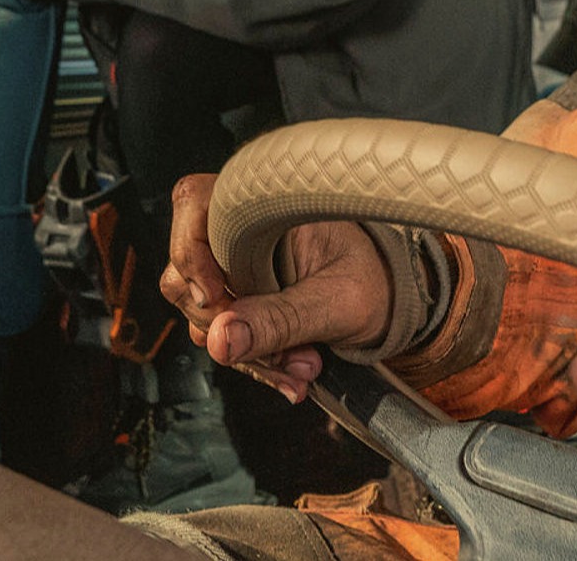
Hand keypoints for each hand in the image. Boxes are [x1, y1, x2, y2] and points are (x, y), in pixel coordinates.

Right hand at [160, 173, 391, 403]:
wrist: (391, 303)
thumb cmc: (374, 281)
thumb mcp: (334, 303)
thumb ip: (278, 320)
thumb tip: (218, 341)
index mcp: (262, 205)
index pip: (193, 202)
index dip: (190, 251)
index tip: (216, 299)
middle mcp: (237, 233)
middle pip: (186, 276)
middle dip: (232, 328)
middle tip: (285, 355)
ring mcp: (232, 271)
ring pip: (204, 318)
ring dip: (250, 353)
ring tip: (304, 367)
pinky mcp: (237, 304)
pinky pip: (223, 340)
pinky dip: (257, 361)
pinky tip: (294, 374)